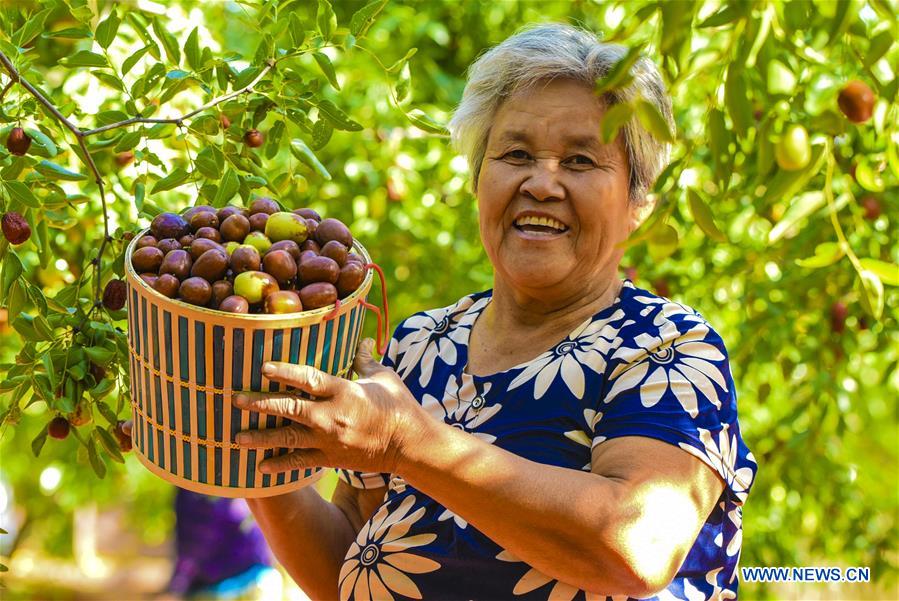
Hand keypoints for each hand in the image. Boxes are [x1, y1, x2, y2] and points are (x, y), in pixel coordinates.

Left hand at [232, 338, 429, 475]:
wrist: (410, 445)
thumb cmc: (400, 406)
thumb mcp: (384, 378)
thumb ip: (365, 360)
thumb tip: (362, 339)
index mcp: (344, 391)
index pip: (308, 378)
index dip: (284, 372)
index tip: (262, 367)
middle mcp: (332, 416)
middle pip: (289, 408)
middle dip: (260, 404)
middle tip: (234, 400)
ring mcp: (330, 440)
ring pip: (288, 438)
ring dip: (261, 438)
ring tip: (236, 437)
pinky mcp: (331, 459)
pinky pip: (300, 463)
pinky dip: (280, 466)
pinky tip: (259, 468)